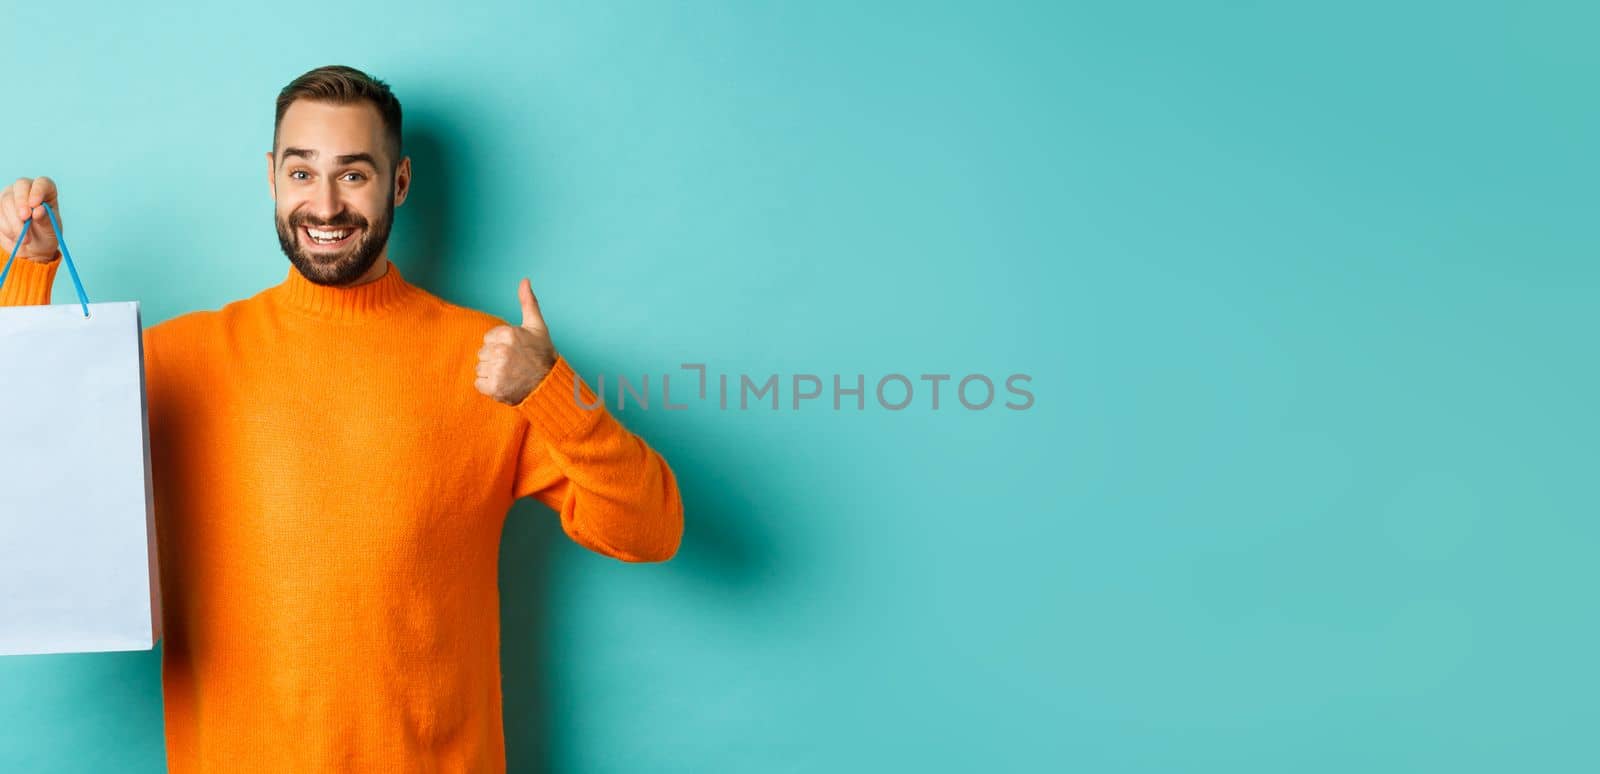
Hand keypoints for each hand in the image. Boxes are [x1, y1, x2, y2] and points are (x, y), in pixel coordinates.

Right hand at [0, 176, 62, 262]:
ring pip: (7, 200)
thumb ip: (46, 219)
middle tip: (25, 219)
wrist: (31, 248)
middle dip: (22, 203)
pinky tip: (15, 236)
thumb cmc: (45, 235)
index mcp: (46, 192)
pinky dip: (5, 226)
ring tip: (26, 239)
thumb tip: (39, 210)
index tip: (35, 205)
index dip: (38, 191)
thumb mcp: (51, 230)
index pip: (42, 183)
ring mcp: (10, 196)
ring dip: (15, 221)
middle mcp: (27, 189)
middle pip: (20, 186)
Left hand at [475, 277, 558, 404]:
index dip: (500, 345)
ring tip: (509, 375)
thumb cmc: (542, 355)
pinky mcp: (494, 388)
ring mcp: (498, 370)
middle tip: (513, 364)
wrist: (549, 385)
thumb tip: (525, 280)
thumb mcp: (537, 326)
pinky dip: (489, 387)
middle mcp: (502, 351)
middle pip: (482, 354)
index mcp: (508, 334)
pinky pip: (479, 384)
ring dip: (491, 374)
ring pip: (480, 369)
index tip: (515, 352)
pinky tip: (504, 385)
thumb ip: (528, 302)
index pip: (488, 339)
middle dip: (495, 359)